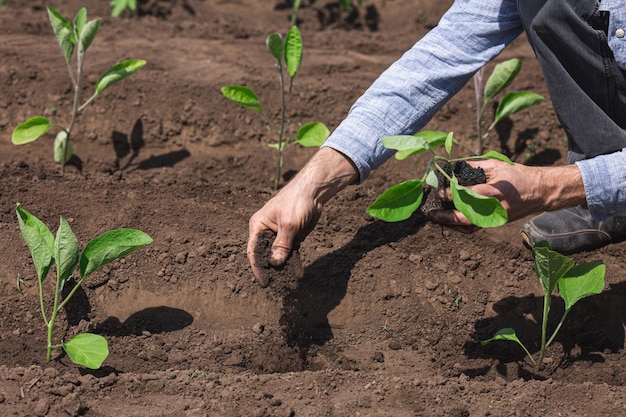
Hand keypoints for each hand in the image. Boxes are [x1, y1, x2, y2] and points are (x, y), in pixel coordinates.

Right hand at [247, 182, 321, 286]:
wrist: (314, 192)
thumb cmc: (296, 201)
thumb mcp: (289, 224)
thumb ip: (282, 244)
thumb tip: (275, 263)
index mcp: (258, 226)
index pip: (253, 251)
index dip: (257, 268)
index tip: (263, 282)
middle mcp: (266, 232)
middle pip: (266, 255)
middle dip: (272, 271)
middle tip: (277, 287)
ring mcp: (279, 235)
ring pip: (279, 256)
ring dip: (284, 269)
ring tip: (290, 285)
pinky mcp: (292, 237)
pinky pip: (291, 253)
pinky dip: (294, 263)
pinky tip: (298, 273)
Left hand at [427, 159, 584, 226]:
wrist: (539, 192)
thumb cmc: (517, 176)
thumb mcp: (497, 165)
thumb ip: (474, 166)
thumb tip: (453, 166)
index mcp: (497, 191)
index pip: (471, 196)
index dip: (453, 195)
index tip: (440, 192)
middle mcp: (495, 208)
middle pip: (466, 218)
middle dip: (446, 216)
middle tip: (430, 212)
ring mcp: (495, 219)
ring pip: (468, 227)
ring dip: (450, 223)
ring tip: (435, 216)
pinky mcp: (494, 223)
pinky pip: (473, 228)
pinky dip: (459, 226)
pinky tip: (448, 220)